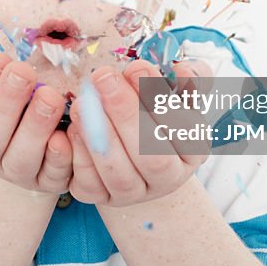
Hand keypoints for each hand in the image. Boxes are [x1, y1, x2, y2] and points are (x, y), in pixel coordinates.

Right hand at [0, 39, 73, 194]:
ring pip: (20, 161)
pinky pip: (55, 176)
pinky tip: (69, 133)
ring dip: (35, 129)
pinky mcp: (49, 183)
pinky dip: (62, 157)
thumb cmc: (13, 96)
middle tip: (24, 73)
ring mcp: (18, 172)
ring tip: (51, 98)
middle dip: (6, 104)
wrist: (42, 132)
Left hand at [66, 59, 211, 206]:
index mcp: (193, 150)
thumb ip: (187, 78)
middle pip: (152, 156)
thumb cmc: (156, 110)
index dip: (159, 99)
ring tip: (83, 101)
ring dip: (100, 136)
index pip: (184, 130)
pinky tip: (73, 128)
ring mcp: (135, 193)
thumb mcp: (177, 92)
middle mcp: (168, 178)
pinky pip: (91, 185)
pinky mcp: (102, 198)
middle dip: (126, 113)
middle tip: (103, 77)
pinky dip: (80, 156)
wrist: (132, 148)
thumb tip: (182, 70)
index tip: (135, 67)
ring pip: (120, 174)